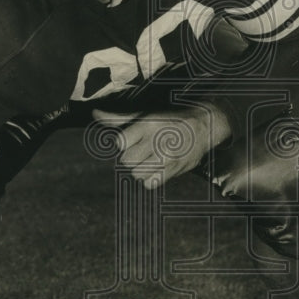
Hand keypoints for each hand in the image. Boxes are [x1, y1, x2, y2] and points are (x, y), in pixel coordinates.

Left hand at [93, 104, 230, 187]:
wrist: (204, 126)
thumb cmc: (170, 119)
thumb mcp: (145, 115)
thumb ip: (119, 118)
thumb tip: (94, 114)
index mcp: (147, 124)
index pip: (119, 143)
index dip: (123, 143)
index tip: (133, 140)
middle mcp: (156, 140)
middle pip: (126, 161)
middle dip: (131, 157)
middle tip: (142, 151)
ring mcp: (166, 156)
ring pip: (136, 174)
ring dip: (140, 169)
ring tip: (150, 159)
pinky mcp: (174, 169)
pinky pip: (150, 183)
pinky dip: (151, 179)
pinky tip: (157, 168)